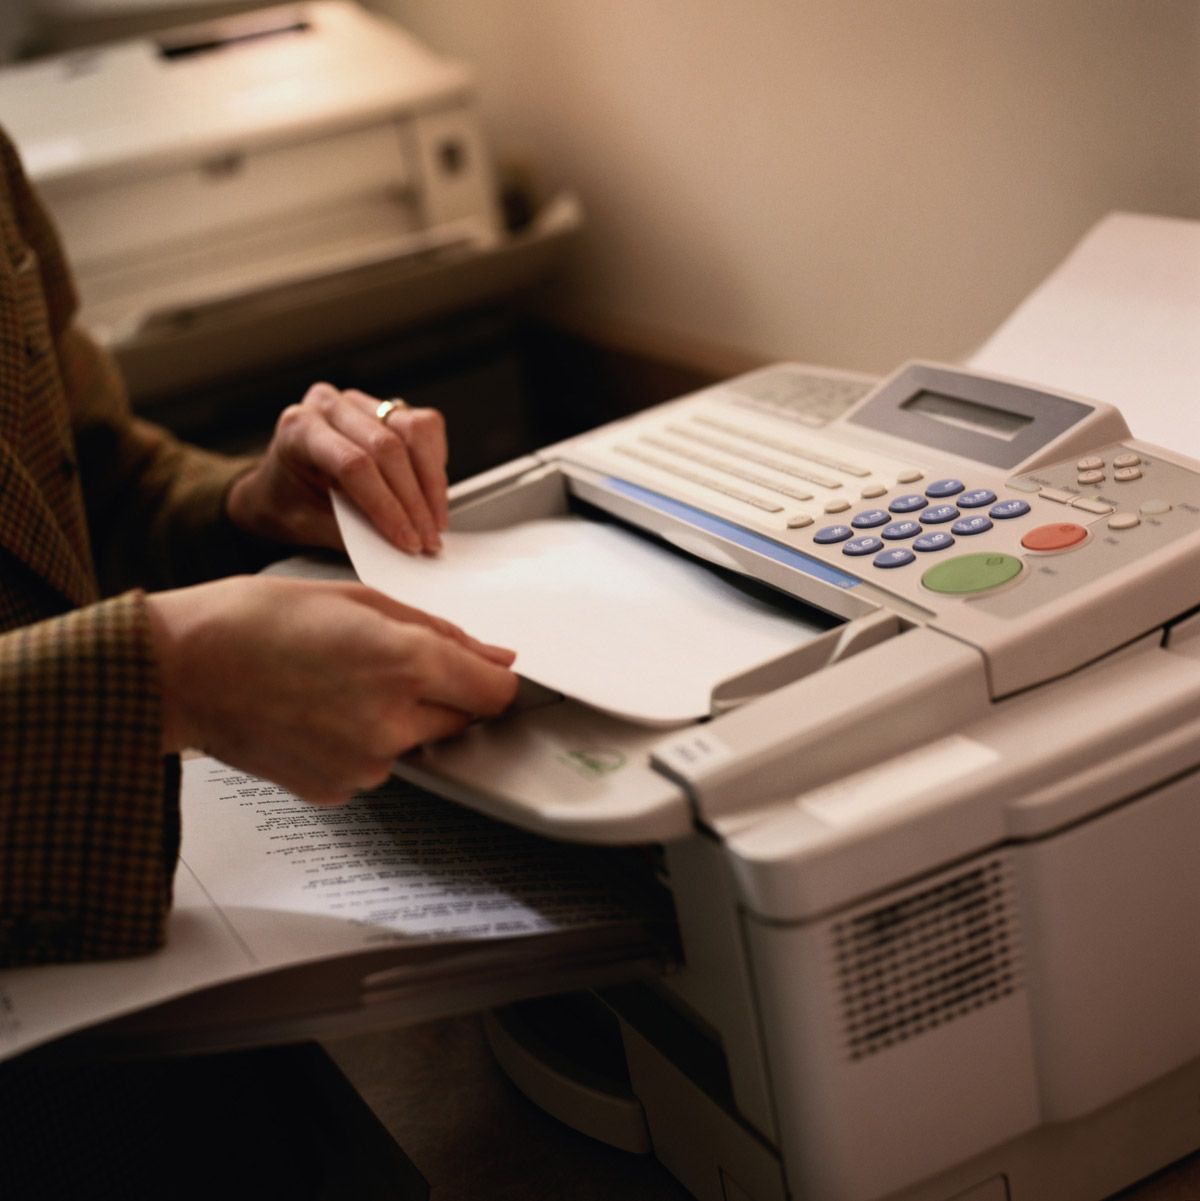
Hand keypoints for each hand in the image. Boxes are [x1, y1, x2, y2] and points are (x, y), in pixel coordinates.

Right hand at [147, 577, 517, 803]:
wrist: (182, 670)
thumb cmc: (254, 622)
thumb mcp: (359, 599)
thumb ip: (438, 632)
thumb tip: (491, 656)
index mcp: (408, 664)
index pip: (497, 692)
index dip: (492, 678)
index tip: (481, 671)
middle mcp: (393, 722)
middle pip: (461, 719)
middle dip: (440, 693)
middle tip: (385, 665)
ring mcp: (365, 763)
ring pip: (416, 742)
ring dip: (398, 717)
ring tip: (338, 685)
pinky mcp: (338, 788)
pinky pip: (376, 763)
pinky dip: (361, 741)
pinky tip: (319, 712)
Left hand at [225, 383, 448, 555]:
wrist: (280, 484)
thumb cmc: (287, 502)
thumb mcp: (306, 525)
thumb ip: (348, 534)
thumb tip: (394, 547)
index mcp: (298, 430)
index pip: (353, 464)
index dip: (387, 505)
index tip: (407, 540)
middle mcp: (329, 407)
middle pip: (387, 447)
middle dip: (414, 501)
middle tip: (427, 539)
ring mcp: (360, 404)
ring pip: (414, 431)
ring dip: (432, 482)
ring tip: (435, 521)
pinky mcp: (387, 409)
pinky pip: (426, 428)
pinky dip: (435, 464)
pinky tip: (432, 494)